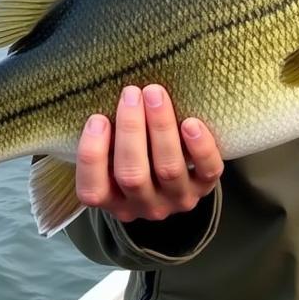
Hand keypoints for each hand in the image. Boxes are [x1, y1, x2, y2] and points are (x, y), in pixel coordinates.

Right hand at [76, 84, 223, 223]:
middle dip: (130, 130)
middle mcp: (144, 205)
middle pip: (132, 175)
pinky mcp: (204, 187)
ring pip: (168, 168)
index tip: (97, 118)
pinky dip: (200, 147)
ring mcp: (176, 199)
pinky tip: (191, 123)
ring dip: (161, 127)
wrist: (180, 172)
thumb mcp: (114, 153)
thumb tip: (104, 95)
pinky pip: (206, 171)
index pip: (93, 190)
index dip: (92, 156)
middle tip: (131, 93)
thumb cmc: (137, 152)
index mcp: (113, 199)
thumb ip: (108, 137)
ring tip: (155, 94)